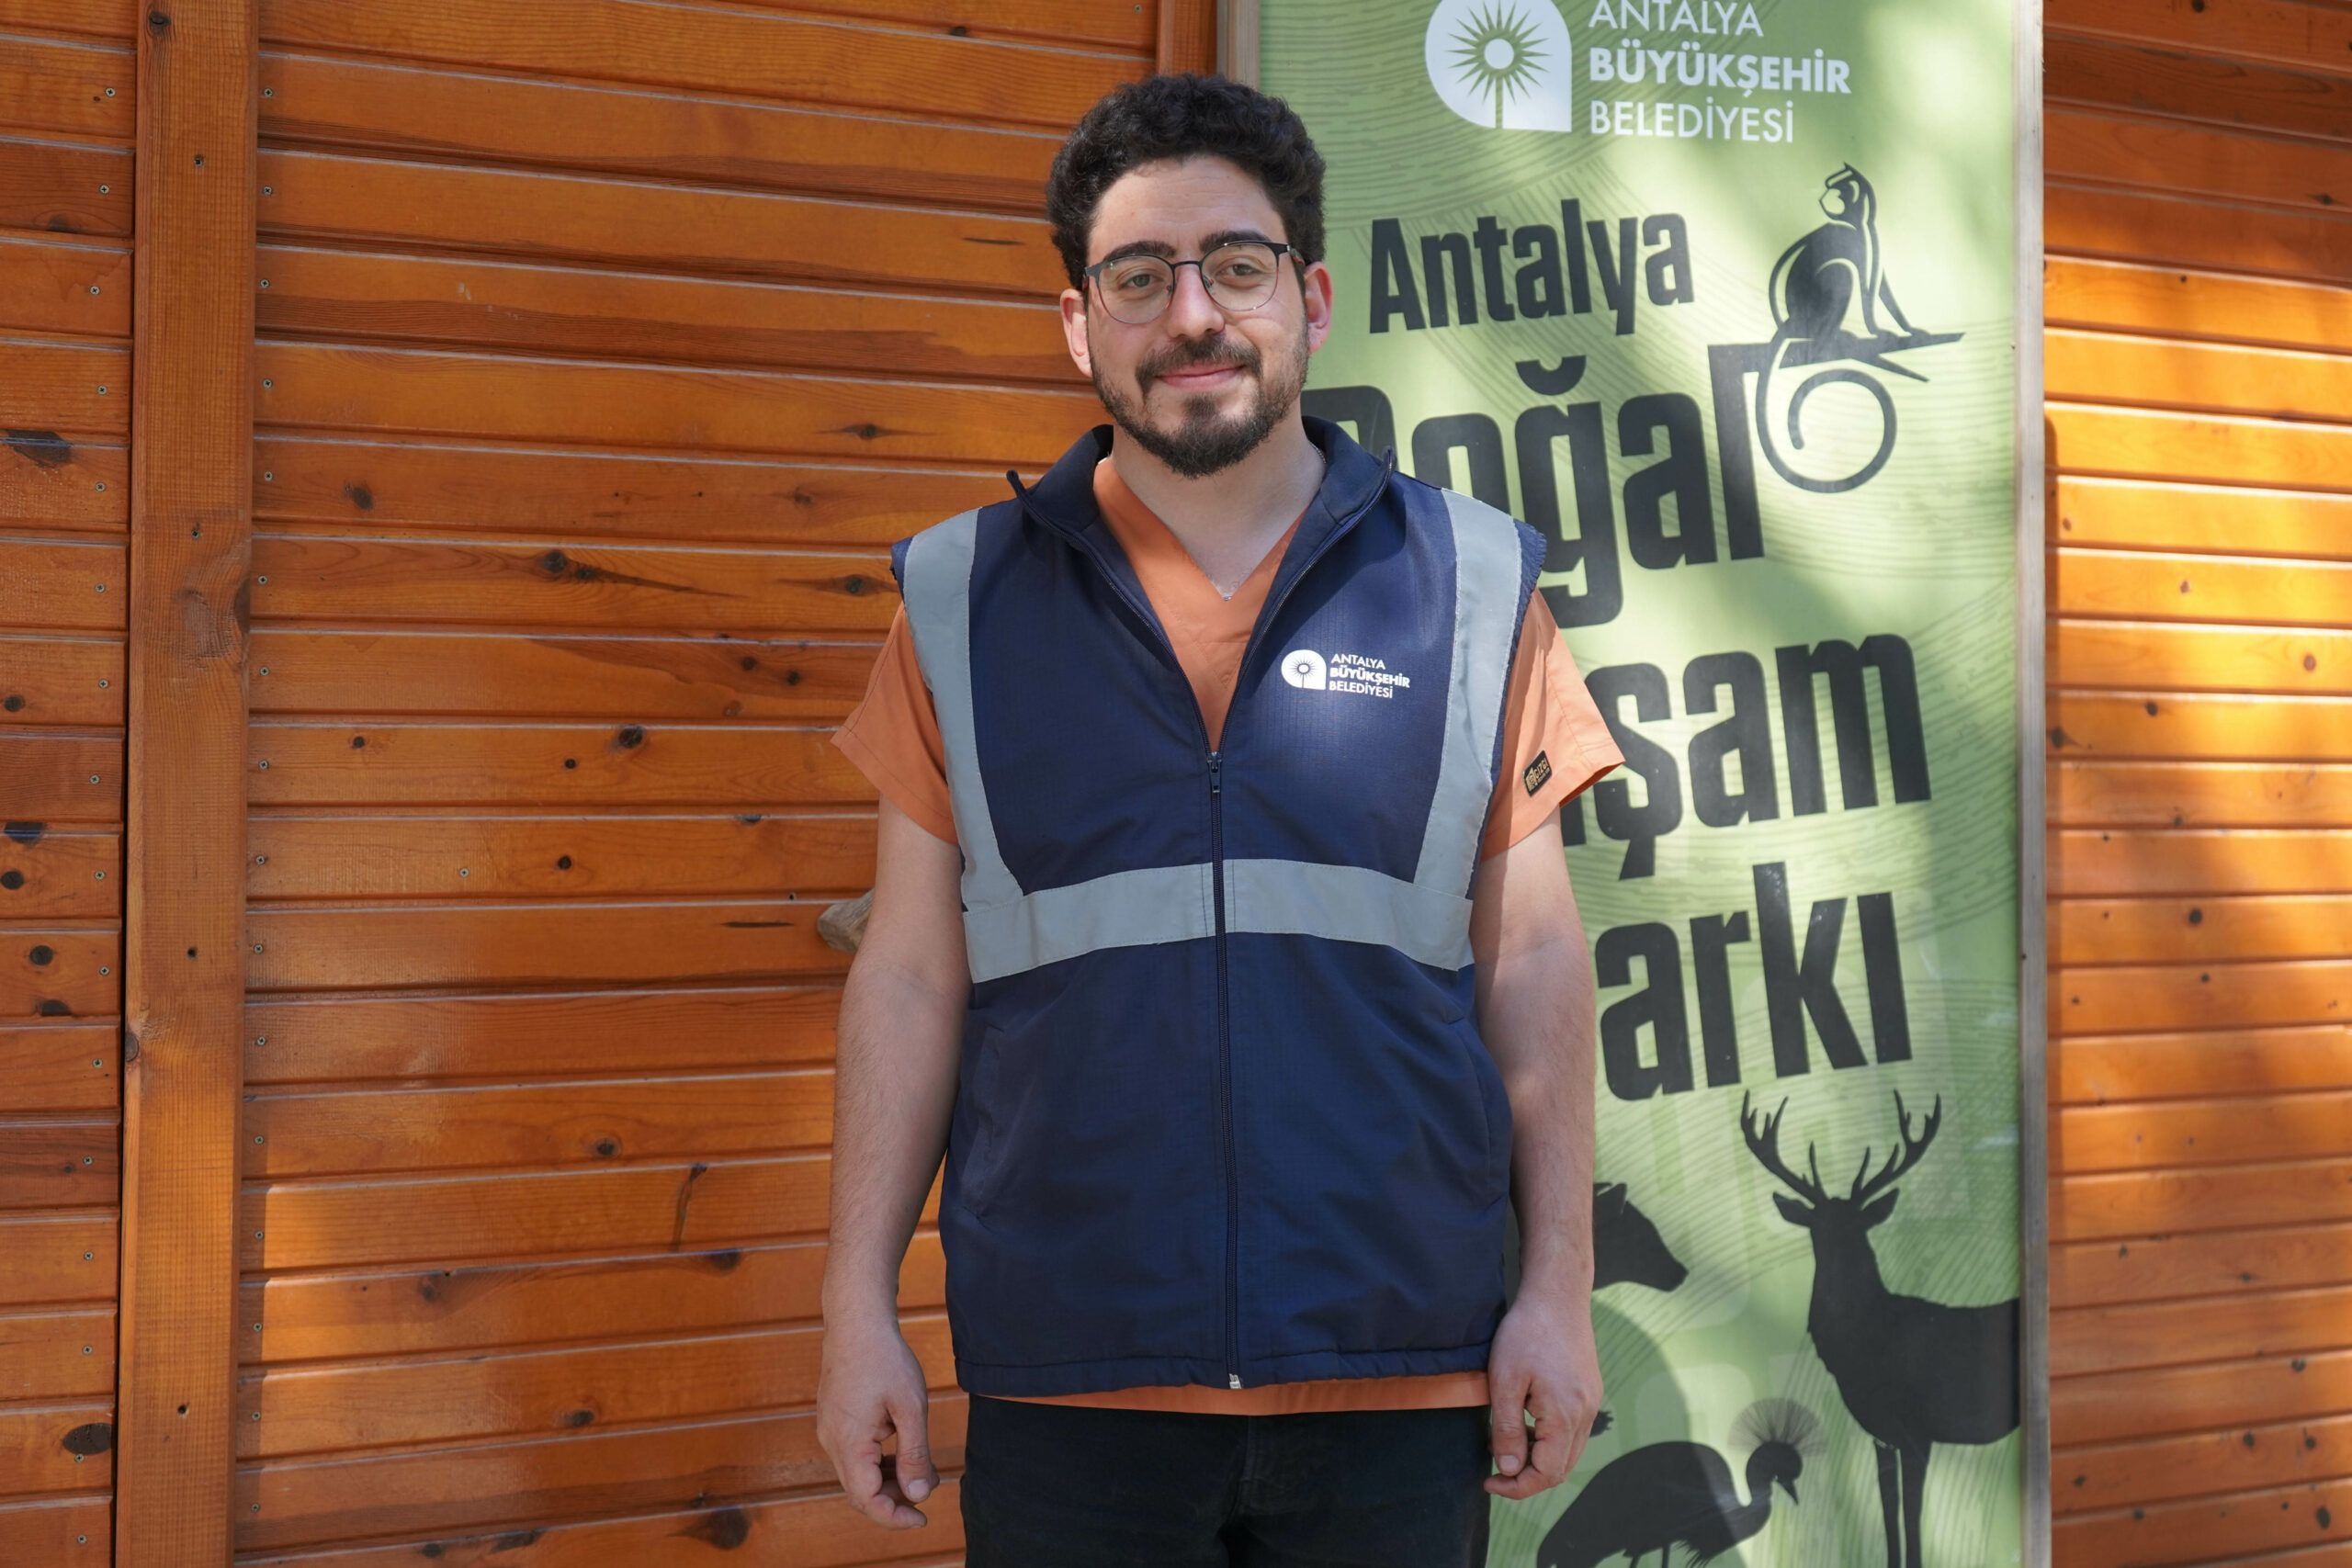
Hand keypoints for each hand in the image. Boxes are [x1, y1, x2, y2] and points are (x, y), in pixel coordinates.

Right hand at [817, 1310, 937, 1528]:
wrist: (856, 1321)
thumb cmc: (885, 1359)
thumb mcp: (910, 1408)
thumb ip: (915, 1455)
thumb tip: (918, 1496)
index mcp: (849, 1444)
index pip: (867, 1501)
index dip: (895, 1518)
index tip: (923, 1518)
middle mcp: (832, 1443)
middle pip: (860, 1492)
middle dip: (894, 1500)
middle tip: (927, 1489)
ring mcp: (829, 1432)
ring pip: (857, 1475)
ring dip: (888, 1481)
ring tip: (921, 1469)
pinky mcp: (834, 1422)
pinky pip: (854, 1456)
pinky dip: (878, 1463)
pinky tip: (902, 1451)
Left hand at [1483, 1286, 1602, 1498]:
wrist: (1557, 1296)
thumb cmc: (1527, 1332)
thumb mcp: (1505, 1381)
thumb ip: (1508, 1429)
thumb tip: (1508, 1469)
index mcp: (1565, 1416)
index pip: (1546, 1474)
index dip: (1516, 1487)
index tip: (1488, 1480)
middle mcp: (1585, 1415)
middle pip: (1561, 1469)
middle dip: (1527, 1478)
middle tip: (1494, 1470)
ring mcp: (1591, 1403)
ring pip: (1568, 1452)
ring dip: (1538, 1458)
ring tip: (1503, 1442)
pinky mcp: (1589, 1392)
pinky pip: (1572, 1431)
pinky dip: (1549, 1439)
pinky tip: (1525, 1421)